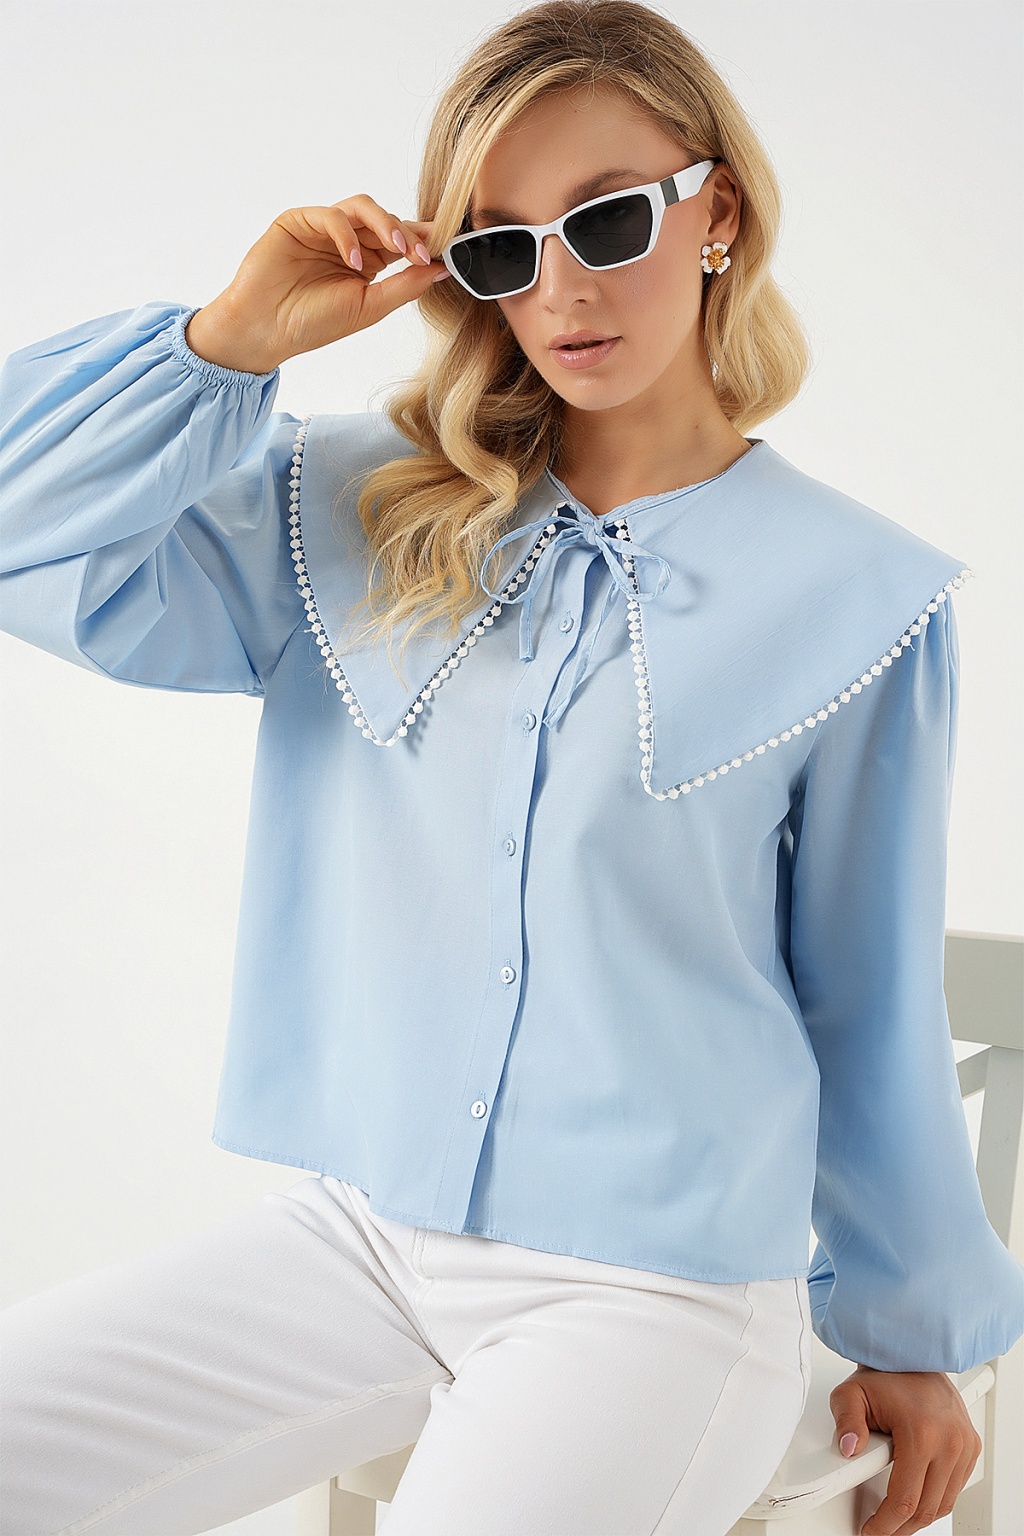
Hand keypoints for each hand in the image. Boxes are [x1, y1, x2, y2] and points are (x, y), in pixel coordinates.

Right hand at [190, 194, 451, 371]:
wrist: (266, 330)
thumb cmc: (314, 323)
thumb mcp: (370, 307)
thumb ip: (405, 286)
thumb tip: (444, 268)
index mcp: (369, 262)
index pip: (404, 241)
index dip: (426, 241)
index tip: (451, 248)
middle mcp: (350, 241)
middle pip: (388, 220)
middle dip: (411, 234)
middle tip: (425, 252)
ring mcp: (325, 229)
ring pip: (364, 208)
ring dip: (386, 225)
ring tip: (399, 250)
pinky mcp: (300, 221)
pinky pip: (332, 215)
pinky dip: (347, 235)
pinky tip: (354, 261)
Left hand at [830, 1366, 981, 1533]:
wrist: (915, 1356)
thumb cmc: (886, 1375)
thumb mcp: (852, 1393)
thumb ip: (846, 1422)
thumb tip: (849, 1449)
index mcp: (923, 1432)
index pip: (905, 1500)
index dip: (885, 1524)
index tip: (871, 1530)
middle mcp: (950, 1441)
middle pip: (927, 1509)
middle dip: (900, 1526)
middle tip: (880, 1529)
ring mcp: (964, 1445)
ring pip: (944, 1503)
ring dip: (919, 1517)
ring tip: (895, 1518)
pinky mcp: (971, 1446)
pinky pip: (954, 1488)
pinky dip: (935, 1500)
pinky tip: (915, 1500)